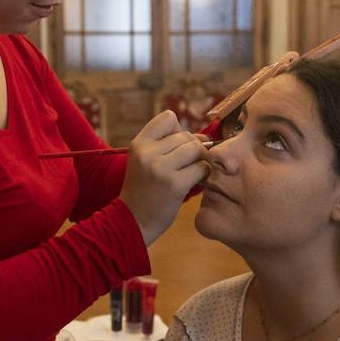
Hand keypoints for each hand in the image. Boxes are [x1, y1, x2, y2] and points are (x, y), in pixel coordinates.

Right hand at [119, 111, 211, 244]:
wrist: (134, 222)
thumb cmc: (145, 190)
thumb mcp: (146, 162)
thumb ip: (170, 145)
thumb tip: (205, 137)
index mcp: (139, 144)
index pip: (168, 118)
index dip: (178, 131)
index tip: (176, 148)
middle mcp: (147, 153)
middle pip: (186, 135)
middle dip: (193, 149)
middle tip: (187, 166)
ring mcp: (160, 168)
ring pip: (196, 149)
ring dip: (200, 161)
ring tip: (192, 173)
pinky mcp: (174, 184)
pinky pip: (202, 168)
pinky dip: (203, 174)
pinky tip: (195, 183)